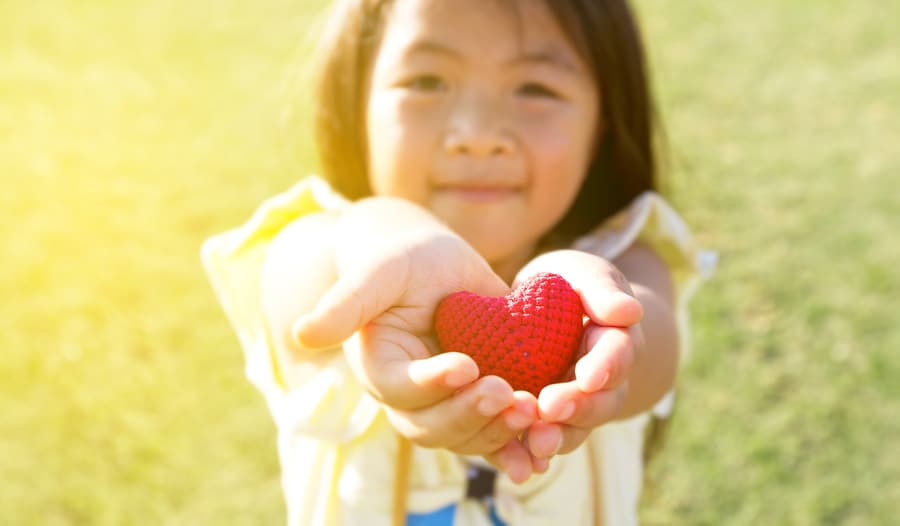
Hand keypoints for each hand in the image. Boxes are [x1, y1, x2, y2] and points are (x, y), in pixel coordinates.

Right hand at [292, 197, 542, 480]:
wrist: (430, 261)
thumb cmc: (398, 259)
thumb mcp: (376, 274)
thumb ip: (346, 304)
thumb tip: (302, 335)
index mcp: (380, 367)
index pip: (400, 389)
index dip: (431, 383)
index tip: (466, 366)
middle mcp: (409, 395)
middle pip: (433, 425)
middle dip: (471, 416)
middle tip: (510, 396)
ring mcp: (444, 402)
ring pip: (466, 436)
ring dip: (498, 432)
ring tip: (534, 413)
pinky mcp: (477, 398)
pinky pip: (493, 431)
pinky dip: (517, 443)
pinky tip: (545, 446)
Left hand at [513, 250, 643, 460]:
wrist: (545, 308)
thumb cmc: (569, 284)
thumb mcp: (585, 275)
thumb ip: (603, 291)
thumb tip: (629, 312)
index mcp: (615, 341)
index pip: (617, 354)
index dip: (605, 367)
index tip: (588, 376)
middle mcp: (602, 382)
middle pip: (599, 401)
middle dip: (577, 408)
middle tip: (551, 409)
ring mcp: (577, 405)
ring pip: (575, 429)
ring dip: (557, 438)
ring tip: (534, 443)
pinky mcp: (547, 420)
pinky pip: (544, 439)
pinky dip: (531, 454)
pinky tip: (518, 464)